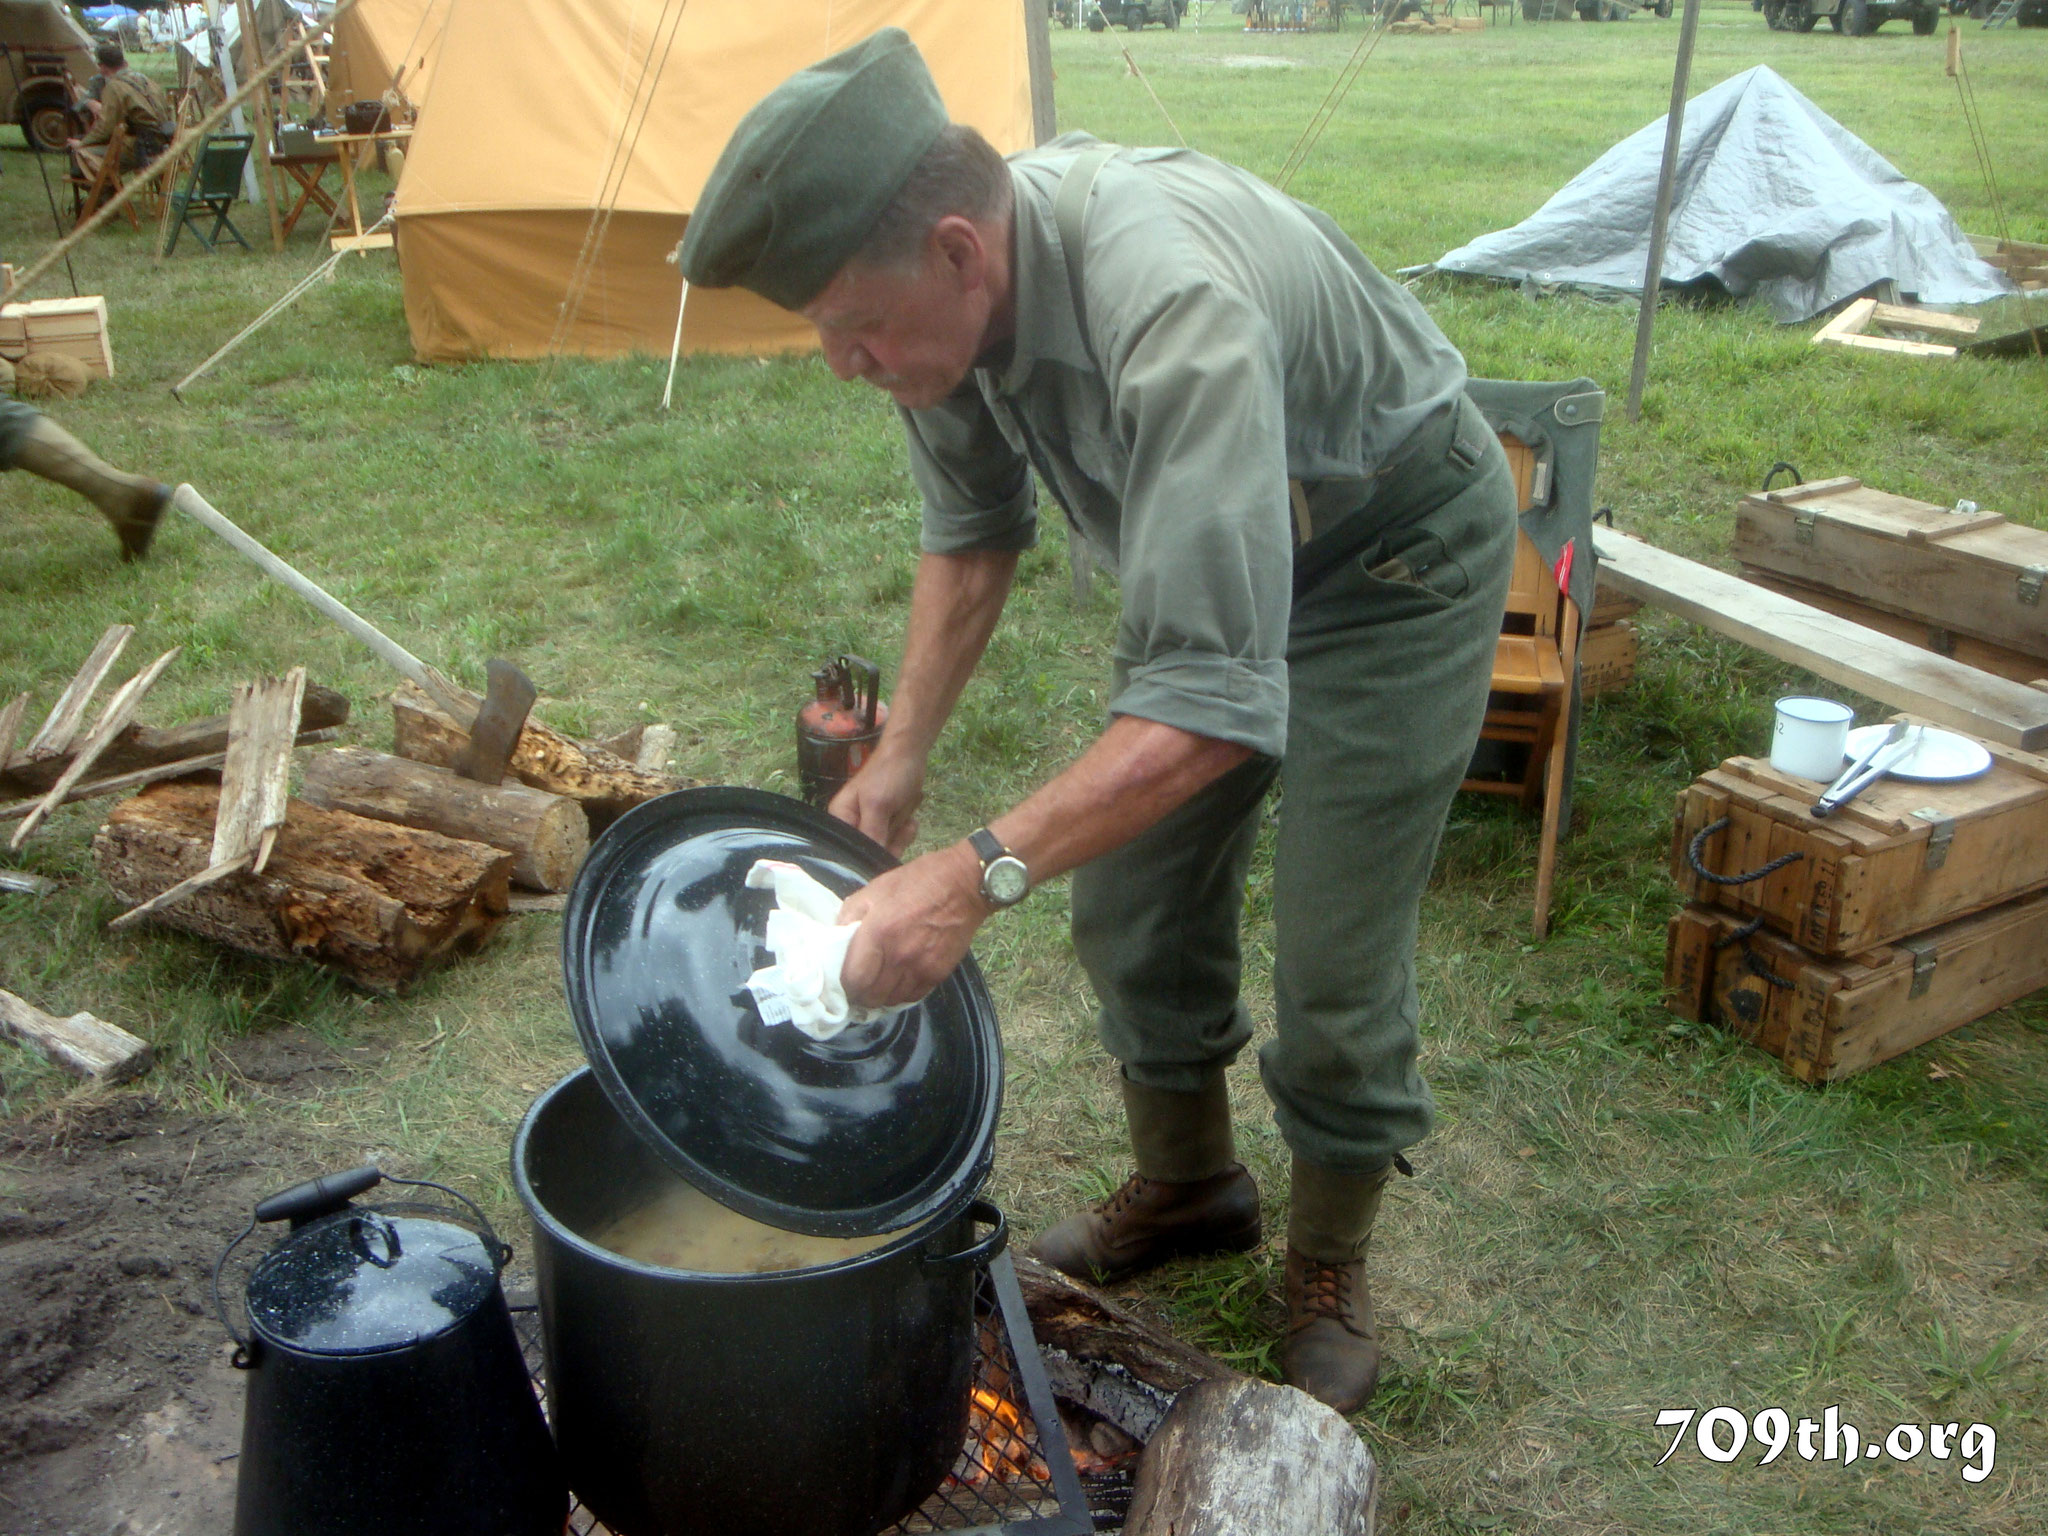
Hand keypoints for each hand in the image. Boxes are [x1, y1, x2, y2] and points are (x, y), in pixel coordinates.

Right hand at [827, 747, 924, 855]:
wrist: (910, 754)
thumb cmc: (888, 774)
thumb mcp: (878, 804)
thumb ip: (871, 834)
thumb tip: (869, 865)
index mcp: (841, 819)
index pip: (849, 851)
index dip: (867, 855)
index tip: (884, 847)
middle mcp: (853, 825)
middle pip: (869, 853)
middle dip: (888, 842)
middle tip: (896, 823)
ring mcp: (871, 826)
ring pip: (886, 849)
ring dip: (900, 836)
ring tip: (904, 817)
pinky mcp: (887, 825)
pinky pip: (897, 841)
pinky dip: (906, 832)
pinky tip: (910, 819)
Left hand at [837, 843, 989, 1009]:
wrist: (963, 885)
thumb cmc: (916, 883)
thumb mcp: (875, 890)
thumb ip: (850, 916)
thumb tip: (836, 940)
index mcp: (879, 932)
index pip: (853, 979)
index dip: (844, 984)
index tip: (843, 979)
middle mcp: (899, 956)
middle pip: (871, 997)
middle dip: (860, 994)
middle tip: (859, 984)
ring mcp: (921, 967)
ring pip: (891, 1001)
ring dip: (881, 996)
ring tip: (878, 983)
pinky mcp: (938, 974)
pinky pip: (913, 997)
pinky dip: (902, 993)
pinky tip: (898, 980)